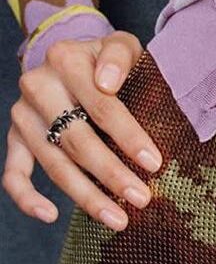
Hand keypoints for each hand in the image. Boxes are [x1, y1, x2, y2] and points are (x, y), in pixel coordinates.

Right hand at [1, 31, 162, 231]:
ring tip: (118, 218)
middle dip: (111, 173)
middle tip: (141, 198)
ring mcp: (22, 116)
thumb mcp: (121, 45)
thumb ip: (119, 56)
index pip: (101, 106)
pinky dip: (27, 198)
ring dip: (85, 196)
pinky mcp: (14, 138)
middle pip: (77, 140)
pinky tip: (51, 216)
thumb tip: (107, 82)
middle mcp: (37, 87)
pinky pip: (13, 174)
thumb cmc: (108, 59)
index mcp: (65, 60)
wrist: (72, 58)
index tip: (154, 163)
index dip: (128, 136)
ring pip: (54, 163)